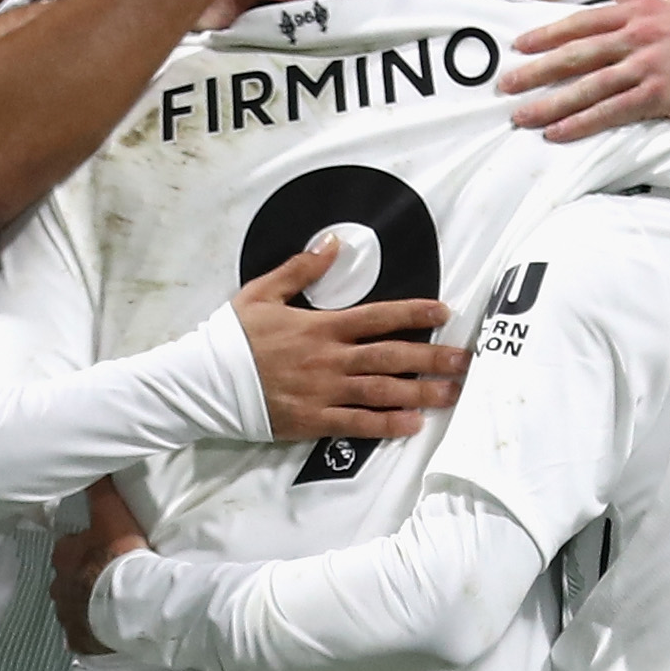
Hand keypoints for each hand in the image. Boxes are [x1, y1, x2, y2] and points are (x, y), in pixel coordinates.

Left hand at [51, 478, 150, 655]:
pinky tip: (105, 628)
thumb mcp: (112, 515)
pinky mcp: (78, 638)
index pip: (68, 548)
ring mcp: (67, 615)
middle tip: (107, 578)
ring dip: (87, 605)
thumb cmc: (119, 556)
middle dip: (82, 579)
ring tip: (110, 605)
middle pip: (68, 579)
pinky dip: (90, 631)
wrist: (132, 602)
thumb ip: (100, 491)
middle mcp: (58, 586)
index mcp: (62, 556)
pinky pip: (82, 634)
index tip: (102, 550)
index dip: (83, 548)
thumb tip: (93, 468)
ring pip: (73, 607)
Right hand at [237, 234, 467, 439]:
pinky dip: (386, 425)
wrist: (204, 380)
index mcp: (321, 326)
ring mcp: (324, 391)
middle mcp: (330, 358)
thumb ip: (301, 270)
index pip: (378, 316)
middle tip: (465, 361)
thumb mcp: (262, 292)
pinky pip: (357, 424)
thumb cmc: (232, 337)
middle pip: (391, 355)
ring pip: (382, 391)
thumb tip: (333, 245)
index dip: (414, 313)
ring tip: (451, 394)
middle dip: (432, 357)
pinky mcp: (313, 420)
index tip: (444, 312)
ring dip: (420, 392)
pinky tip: (413, 425)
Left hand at [503, 0, 669, 139]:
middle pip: (576, 54)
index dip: (548, 34)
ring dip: (550, 102)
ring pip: (587, 86)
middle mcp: (638, 35)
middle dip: (536, 70)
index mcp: (641, 9)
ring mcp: (647, 66)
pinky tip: (558, 133)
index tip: (520, 45)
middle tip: (506, 85)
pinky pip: (611, 112)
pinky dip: (582, 123)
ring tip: (521, 116)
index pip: (583, 22)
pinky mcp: (659, 95)